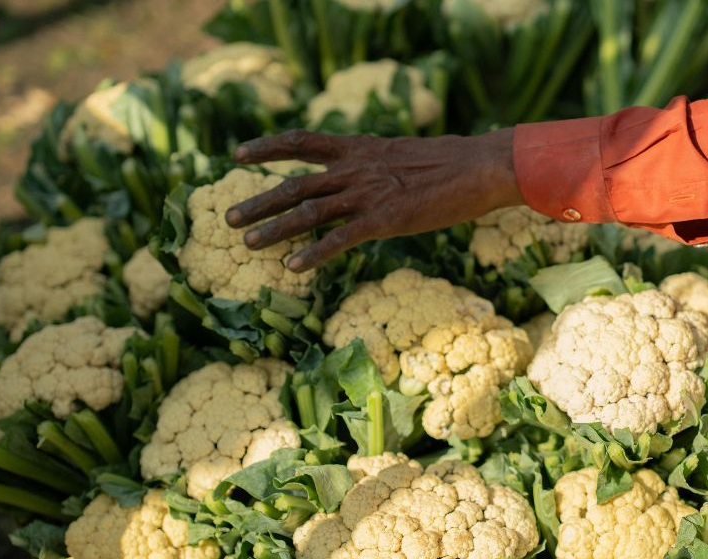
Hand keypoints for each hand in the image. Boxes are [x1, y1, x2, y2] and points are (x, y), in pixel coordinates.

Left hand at [225, 128, 523, 271]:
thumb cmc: (448, 164)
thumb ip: (372, 164)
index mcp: (357, 148)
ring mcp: (367, 194)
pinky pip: (340, 239)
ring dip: (274, 229)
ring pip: (309, 213)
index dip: (267, 148)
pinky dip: (314, 254)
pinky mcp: (384, 220)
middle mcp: (355, 169)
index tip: (237, 154)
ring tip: (247, 243)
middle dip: (259, 202)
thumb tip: (358, 173)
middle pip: (295, 185)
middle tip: (229, 218)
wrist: (479, 167)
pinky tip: (293, 268)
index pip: (301, 141)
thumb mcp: (400, 155)